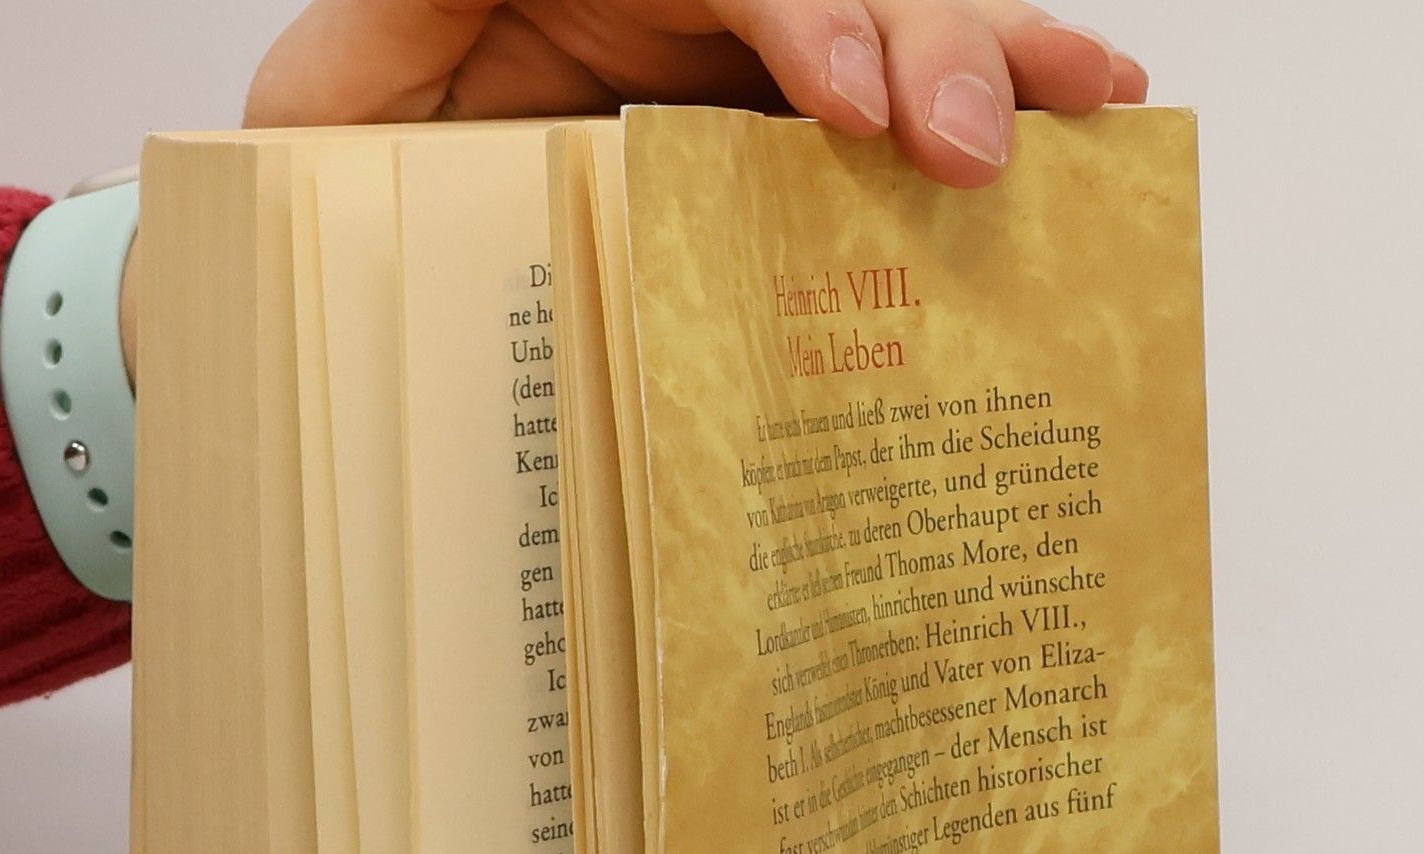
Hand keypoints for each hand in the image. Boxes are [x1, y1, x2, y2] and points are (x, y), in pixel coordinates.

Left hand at [245, 0, 1145, 186]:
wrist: (376, 259)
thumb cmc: (354, 186)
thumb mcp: (333, 108)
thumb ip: (383, 41)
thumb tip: (447, 17)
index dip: (801, 12)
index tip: (853, 106)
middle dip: (924, 37)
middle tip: (969, 146)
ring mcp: (743, 58)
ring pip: (895, 17)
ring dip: (996, 51)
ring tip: (1090, 102)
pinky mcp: (781, 128)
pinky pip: (900, 99)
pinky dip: (990, 96)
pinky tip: (1075, 118)